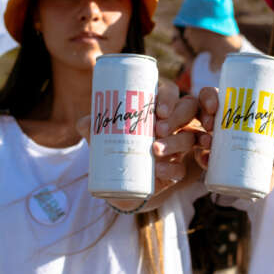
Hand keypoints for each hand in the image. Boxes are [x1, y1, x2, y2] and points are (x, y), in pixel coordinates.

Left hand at [77, 79, 202, 209]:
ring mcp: (179, 144)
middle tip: (159, 128)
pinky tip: (160, 170)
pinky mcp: (177, 168)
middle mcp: (174, 121)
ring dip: (175, 142)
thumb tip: (85, 123)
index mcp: (157, 104)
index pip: (170, 91)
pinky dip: (173, 168)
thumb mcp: (103, 134)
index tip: (158, 110)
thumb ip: (93, 126)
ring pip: (189, 137)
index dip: (169, 97)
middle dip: (177, 116)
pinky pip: (182, 167)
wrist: (120, 183)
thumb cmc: (115, 145)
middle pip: (188, 109)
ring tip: (156, 149)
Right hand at [194, 86, 273, 191]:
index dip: (208, 97)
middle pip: (198, 110)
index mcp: (227, 108)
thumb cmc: (269, 150)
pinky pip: (197, 156)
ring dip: (197, 136)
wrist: (264, 178)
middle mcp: (213, 121)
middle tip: (211, 126)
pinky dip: (201, 158)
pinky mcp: (205, 158)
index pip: (211, 95)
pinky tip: (206, 162)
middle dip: (201, 115)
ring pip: (193, 132)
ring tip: (209, 145)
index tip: (214, 106)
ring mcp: (206, 140)